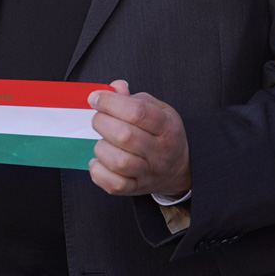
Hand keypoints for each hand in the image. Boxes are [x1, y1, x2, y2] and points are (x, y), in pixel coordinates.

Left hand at [88, 80, 191, 197]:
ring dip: (101, 148)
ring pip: (118, 162)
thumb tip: (115, 87)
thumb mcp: (158, 110)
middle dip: (102, 123)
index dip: (111, 102)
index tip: (95, 98)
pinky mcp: (136, 188)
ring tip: (103, 141)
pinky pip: (114, 185)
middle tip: (98, 119)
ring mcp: (149, 172)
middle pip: (125, 136)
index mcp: (167, 127)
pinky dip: (99, 172)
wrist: (179, 168)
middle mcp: (160, 151)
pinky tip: (99, 161)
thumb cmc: (162, 134)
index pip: (137, 112)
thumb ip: (134, 98)